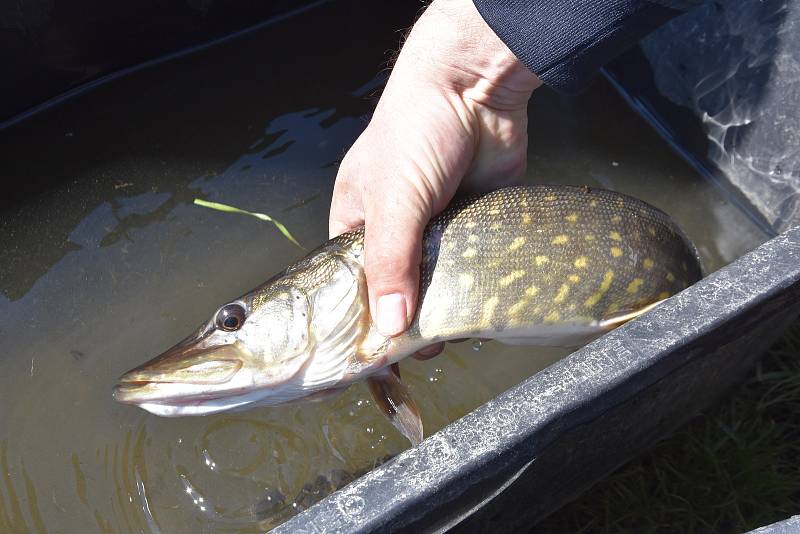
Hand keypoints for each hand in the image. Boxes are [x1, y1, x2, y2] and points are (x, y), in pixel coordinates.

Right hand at [329, 0, 540, 357]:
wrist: (476, 85)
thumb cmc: (416, 130)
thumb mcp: (393, 199)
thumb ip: (390, 262)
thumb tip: (391, 326)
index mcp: (355, 219)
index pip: (351, 281)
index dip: (360, 316)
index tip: (373, 353)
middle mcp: (394, 228)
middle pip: (397, 287)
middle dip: (408, 318)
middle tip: (423, 350)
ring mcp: (437, 227)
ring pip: (438, 281)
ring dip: (446, 306)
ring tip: (455, 337)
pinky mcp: (474, 223)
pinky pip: (473, 266)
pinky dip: (477, 286)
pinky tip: (484, 311)